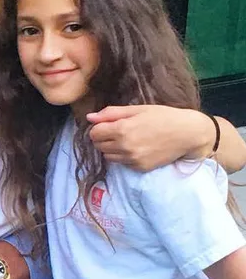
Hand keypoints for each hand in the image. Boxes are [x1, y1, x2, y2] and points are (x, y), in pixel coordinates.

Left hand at [86, 105, 213, 171]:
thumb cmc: (163, 117)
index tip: (109, 124)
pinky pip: (122, 163)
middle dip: (104, 138)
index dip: (99, 128)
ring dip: (112, 148)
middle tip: (118, 131)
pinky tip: (137, 147)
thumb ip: (111, 113)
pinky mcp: (140, 168)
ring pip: (108, 156)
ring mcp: (132, 159)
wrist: (188, 133)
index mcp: (122, 129)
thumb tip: (90, 117)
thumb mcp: (137, 110)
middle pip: (98, 145)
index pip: (94, 133)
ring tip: (128, 139)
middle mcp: (125, 147)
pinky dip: (124, 156)